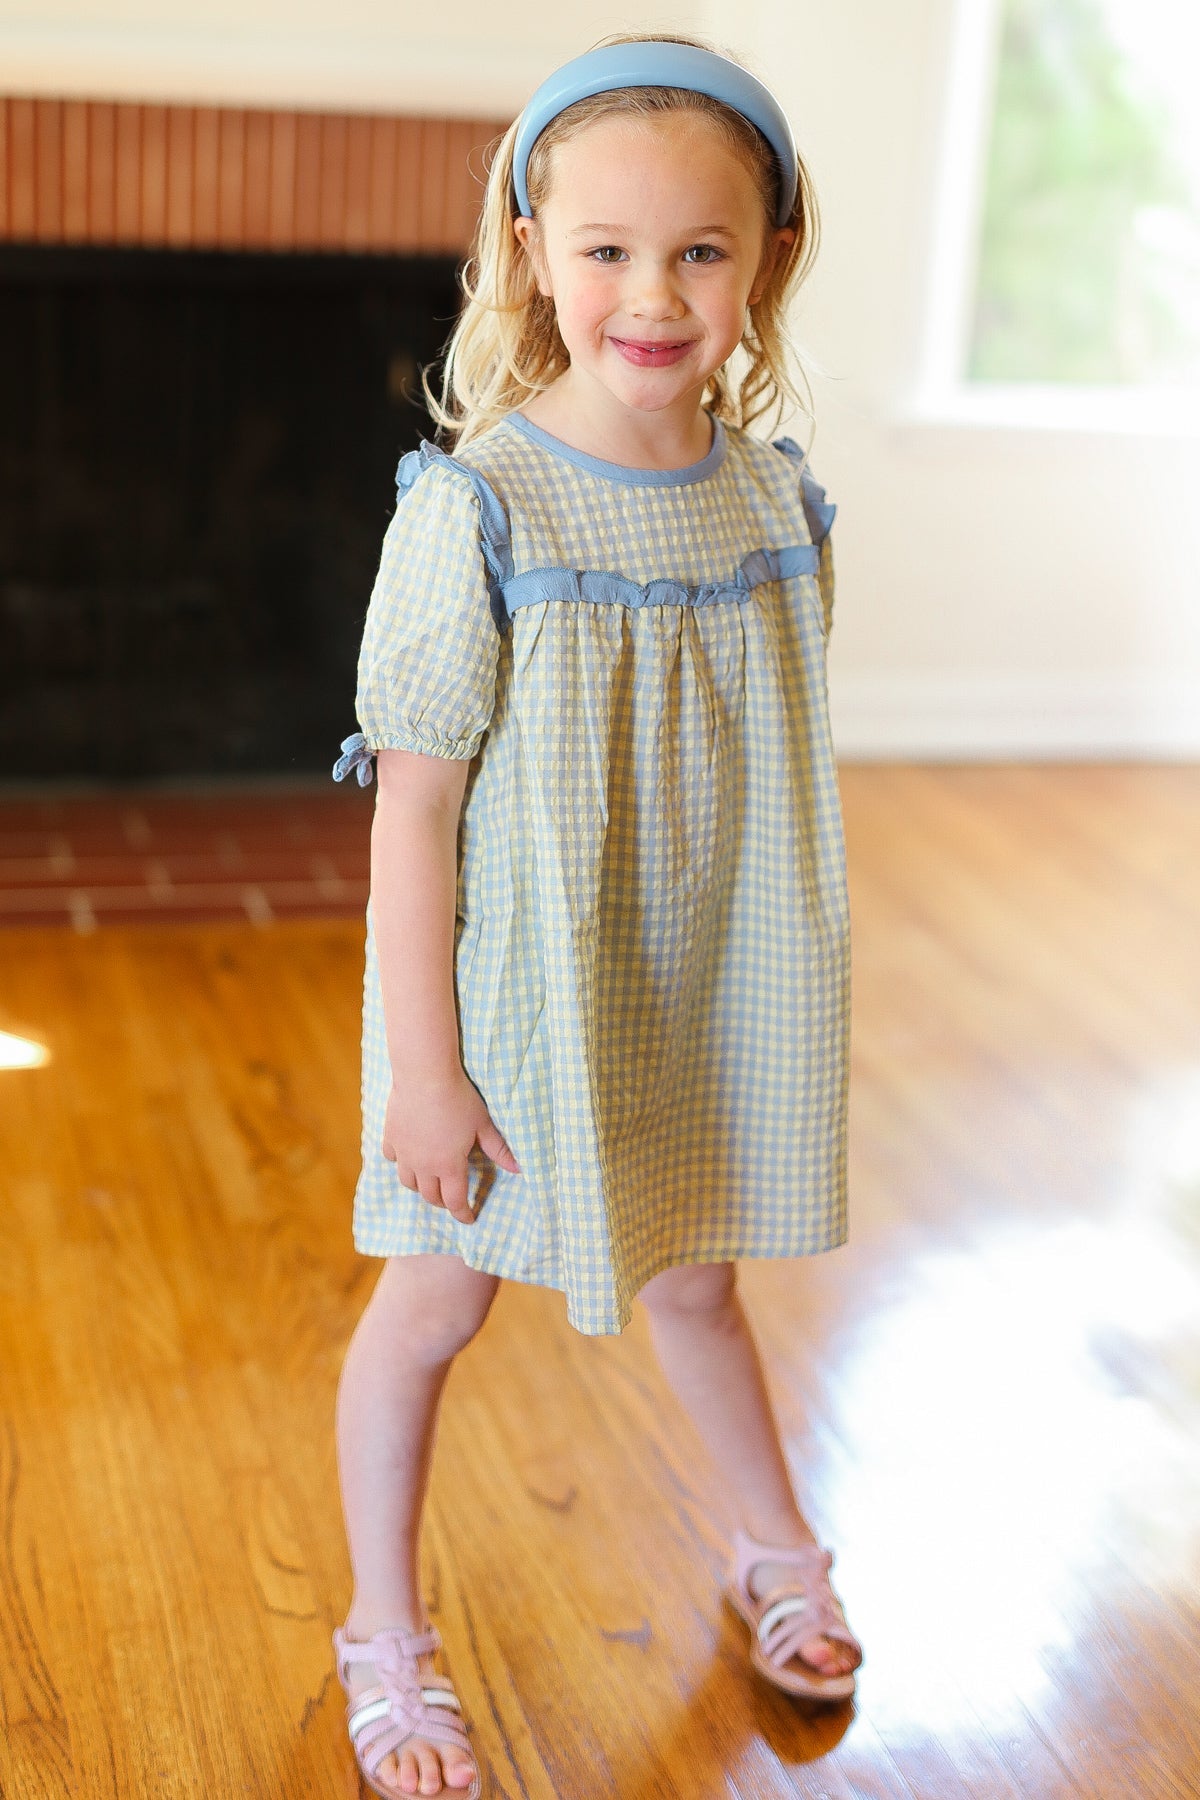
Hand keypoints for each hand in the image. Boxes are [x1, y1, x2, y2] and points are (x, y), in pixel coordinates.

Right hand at [381, 1067, 520, 1224]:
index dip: (463, 1214)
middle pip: (430, 1196)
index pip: (456, 1201)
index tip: (469, 1219)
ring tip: (430, 1182)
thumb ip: (499, 1150)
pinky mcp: (391, 1137)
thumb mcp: (483, 1125)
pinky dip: (401, 1163)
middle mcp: (424, 1166)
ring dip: (421, 1187)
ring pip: (408, 1182)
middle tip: (452, 1200)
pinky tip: (408, 1156)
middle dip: (443, 1202)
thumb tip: (519, 1169)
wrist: (425, 1076)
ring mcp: (404, 1153)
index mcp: (449, 1166)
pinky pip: (392, 1158)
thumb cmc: (459, 1099)